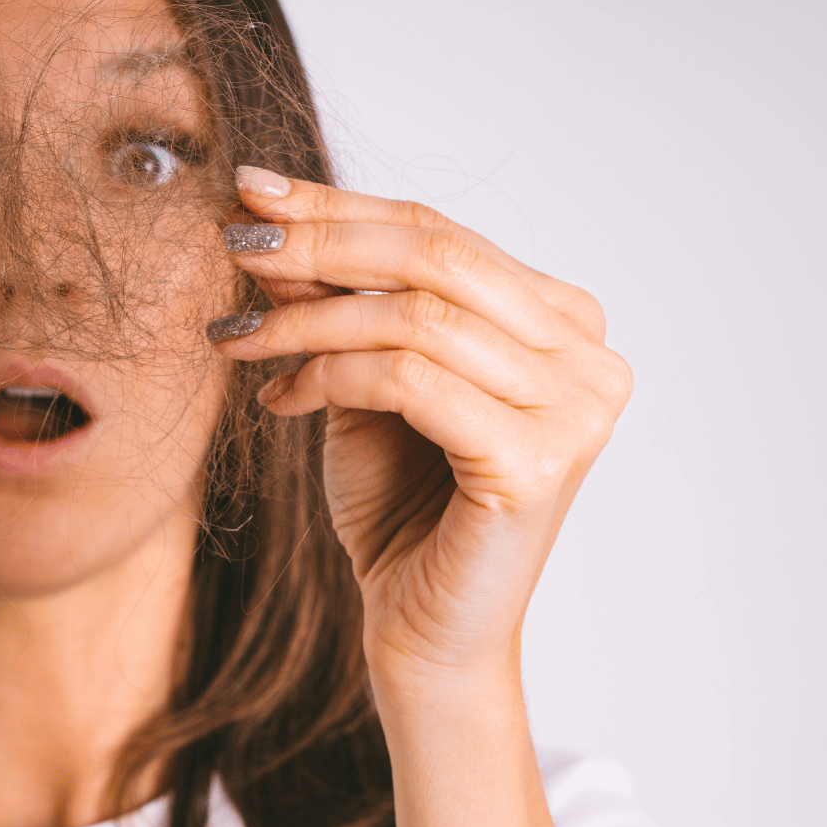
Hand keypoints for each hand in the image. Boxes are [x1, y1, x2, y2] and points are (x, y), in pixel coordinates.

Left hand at [212, 167, 631, 688]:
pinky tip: (279, 398)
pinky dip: (329, 376)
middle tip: (237, 242)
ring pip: (416, 318)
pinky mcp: (537, 461)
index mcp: (564, 322)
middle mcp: (589, 357)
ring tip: (237, 338)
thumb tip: (273, 216)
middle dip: (321, 242)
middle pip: (437, 259)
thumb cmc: (400, 508)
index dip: (341, 207)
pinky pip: (410, 381)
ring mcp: (576, 410)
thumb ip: (338, 302)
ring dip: (307, 319)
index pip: (443, 235)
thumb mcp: (360, 381)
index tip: (253, 191)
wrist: (422, 634)